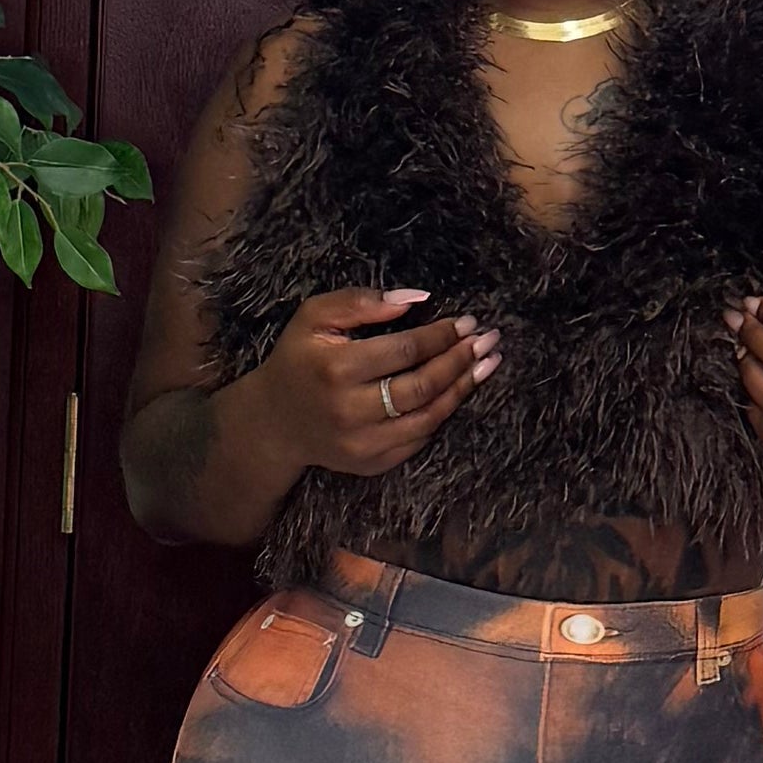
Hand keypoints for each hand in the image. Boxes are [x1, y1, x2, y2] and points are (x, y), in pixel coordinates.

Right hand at [248, 280, 499, 479]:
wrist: (274, 422)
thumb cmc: (299, 360)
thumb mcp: (314, 317)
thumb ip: (361, 302)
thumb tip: (418, 298)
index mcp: (336, 367)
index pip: (406, 350)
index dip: (442, 335)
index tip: (467, 322)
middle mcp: (350, 410)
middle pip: (422, 386)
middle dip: (460, 361)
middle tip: (488, 341)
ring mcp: (361, 443)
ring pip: (427, 418)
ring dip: (462, 390)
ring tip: (486, 365)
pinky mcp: (370, 464)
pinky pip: (418, 441)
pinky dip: (442, 415)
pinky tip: (458, 392)